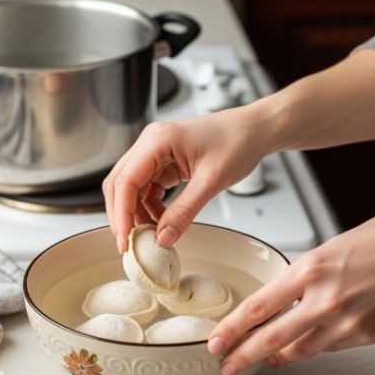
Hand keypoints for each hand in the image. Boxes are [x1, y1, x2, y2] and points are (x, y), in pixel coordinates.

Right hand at [102, 107, 273, 251]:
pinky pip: (147, 187)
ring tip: (152, 235)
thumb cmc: (237, 141)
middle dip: (123, 215)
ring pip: (132, 188)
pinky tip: (162, 221)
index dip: (121, 214)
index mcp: (157, 140)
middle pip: (120, 184)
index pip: (125, 181)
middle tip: (131, 244)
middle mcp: (151, 143)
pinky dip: (150, 206)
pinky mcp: (164, 161)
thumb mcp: (212, 180)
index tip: (125, 240)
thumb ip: (185, 210)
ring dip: (137, 212)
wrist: (254, 130)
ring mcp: (156, 152)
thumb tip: (163, 237)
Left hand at [207, 209, 374, 374]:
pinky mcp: (366, 335)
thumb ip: (311, 270)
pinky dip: (311, 349)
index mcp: (312, 268)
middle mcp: (325, 300)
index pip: (259, 307)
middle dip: (243, 355)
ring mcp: (347, 322)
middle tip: (225, 364)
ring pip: (300, 349)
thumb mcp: (337, 243)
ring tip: (260, 360)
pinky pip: (329, 347)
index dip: (232, 329)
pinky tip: (301, 349)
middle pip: (271, 338)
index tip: (217, 339)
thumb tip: (292, 288)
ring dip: (276, 356)